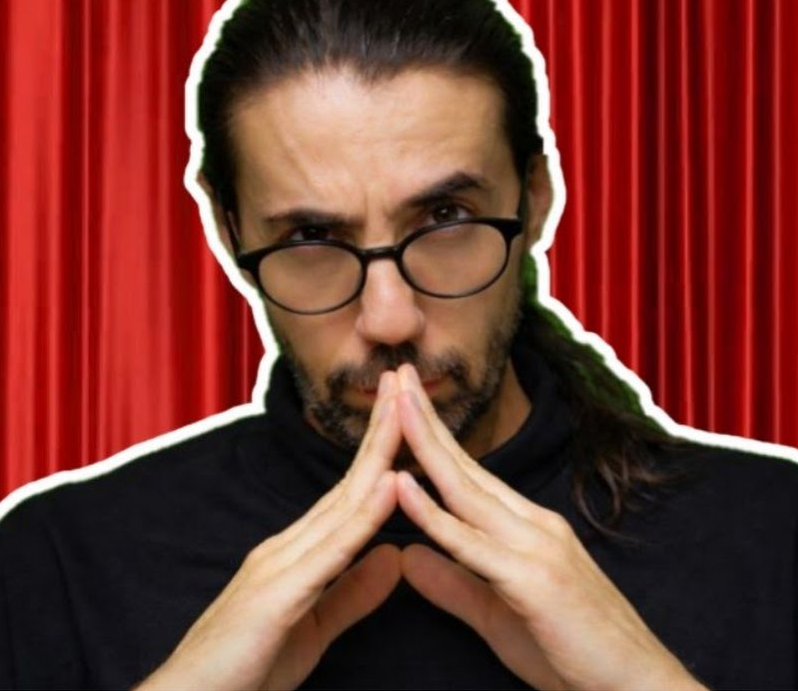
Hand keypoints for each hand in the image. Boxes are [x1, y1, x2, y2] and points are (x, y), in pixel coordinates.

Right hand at [138, 373, 402, 690]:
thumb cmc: (244, 668)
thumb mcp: (312, 628)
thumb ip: (352, 592)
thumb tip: (395, 557)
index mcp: (299, 552)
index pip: (350, 492)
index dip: (379, 451)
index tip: (403, 412)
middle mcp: (288, 546)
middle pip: (347, 482)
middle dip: (379, 430)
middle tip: (401, 380)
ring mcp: (279, 566)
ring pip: (341, 504)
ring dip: (377, 455)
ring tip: (402, 411)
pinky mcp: (276, 597)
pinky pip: (329, 553)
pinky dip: (362, 517)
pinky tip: (388, 488)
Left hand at [393, 364, 705, 690]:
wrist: (639, 688)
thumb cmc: (573, 651)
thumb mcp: (498, 615)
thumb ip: (453, 583)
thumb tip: (407, 555)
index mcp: (524, 527)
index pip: (467, 473)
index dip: (431, 437)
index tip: (402, 403)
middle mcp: (531, 525)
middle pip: (464, 466)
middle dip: (425, 420)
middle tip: (396, 375)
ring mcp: (535, 548)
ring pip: (466, 491)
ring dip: (425, 446)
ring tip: (395, 406)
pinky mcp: (534, 581)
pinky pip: (472, 545)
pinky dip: (434, 514)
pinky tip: (403, 486)